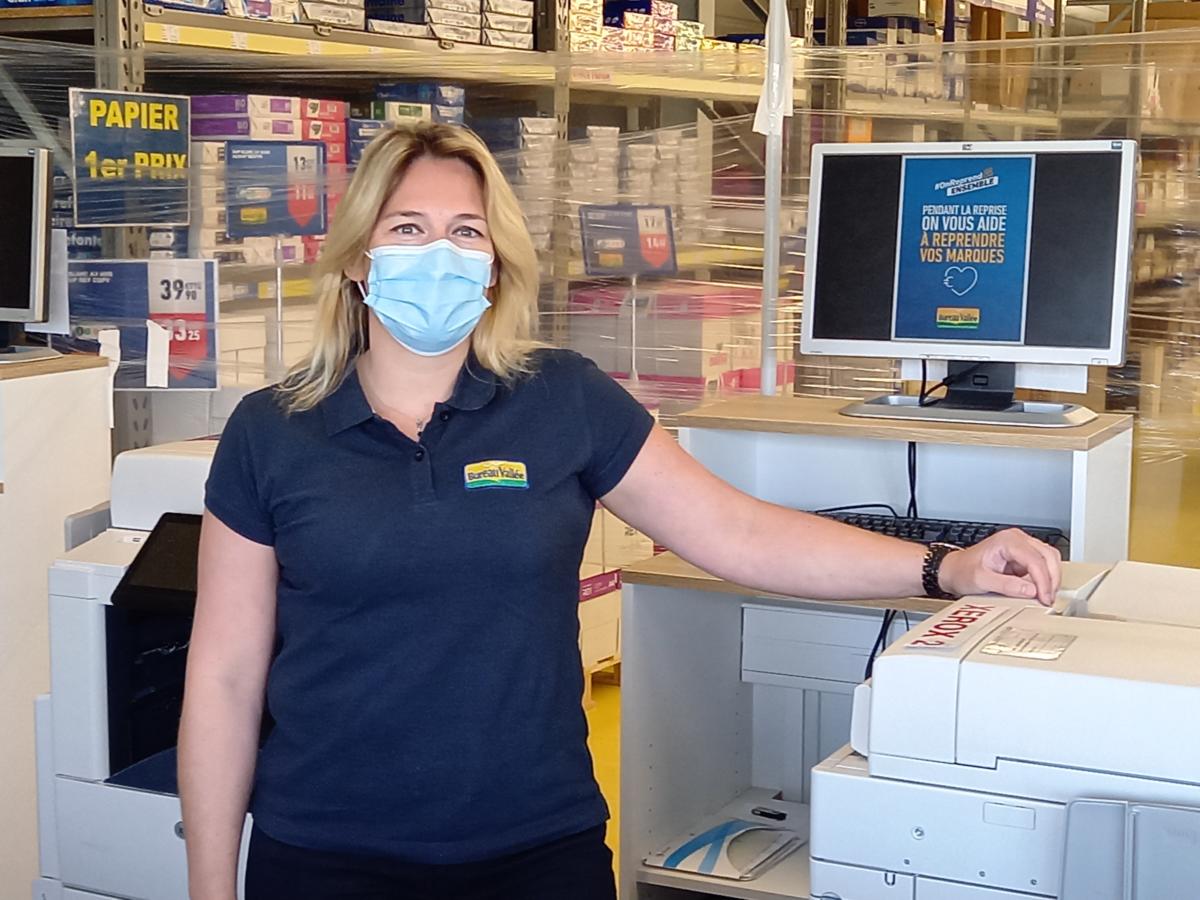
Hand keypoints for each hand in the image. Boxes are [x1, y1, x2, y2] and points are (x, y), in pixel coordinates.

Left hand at [938, 529, 1061, 606]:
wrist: (954, 570)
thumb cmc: (962, 571)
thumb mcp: (981, 581)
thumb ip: (1007, 585)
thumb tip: (1031, 591)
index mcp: (1007, 541)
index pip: (1034, 559)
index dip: (1043, 580)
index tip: (1044, 598)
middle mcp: (1017, 539)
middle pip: (1048, 556)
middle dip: (1051, 579)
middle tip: (1047, 599)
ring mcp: (1022, 546)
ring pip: (1049, 558)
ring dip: (1051, 578)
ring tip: (1045, 597)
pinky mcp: (1023, 556)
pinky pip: (1043, 564)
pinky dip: (1046, 578)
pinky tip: (1041, 591)